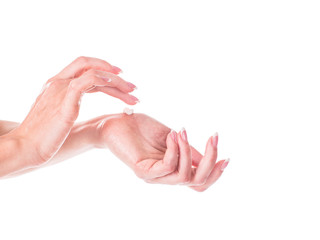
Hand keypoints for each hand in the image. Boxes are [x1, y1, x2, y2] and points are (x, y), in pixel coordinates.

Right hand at [11, 56, 138, 166]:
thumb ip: (66, 106)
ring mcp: (61, 89)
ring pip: (94, 73)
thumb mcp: (55, 115)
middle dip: (114, 74)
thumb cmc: (41, 137)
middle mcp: (58, 82)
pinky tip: (118, 89)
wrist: (25, 147)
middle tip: (133, 87)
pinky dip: (105, 81)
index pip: (82, 68)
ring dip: (117, 82)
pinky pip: (88, 80)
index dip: (103, 70)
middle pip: (90, 67)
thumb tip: (76, 110)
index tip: (119, 77)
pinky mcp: (65, 100)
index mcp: (55, 84)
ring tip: (133, 93)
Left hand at [97, 113, 228, 191]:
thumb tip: (209, 157)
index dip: (215, 173)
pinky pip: (168, 166)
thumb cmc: (142, 128)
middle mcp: (165, 177)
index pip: (199, 182)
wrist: (116, 122)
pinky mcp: (144, 171)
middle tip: (213, 138)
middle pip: (197, 182)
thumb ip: (188, 150)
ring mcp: (154, 176)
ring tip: (182, 131)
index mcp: (173, 170)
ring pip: (184, 175)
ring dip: (189, 150)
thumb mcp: (172, 138)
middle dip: (210, 161)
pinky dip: (175, 149)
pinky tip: (173, 134)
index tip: (226, 156)